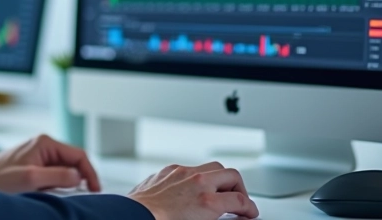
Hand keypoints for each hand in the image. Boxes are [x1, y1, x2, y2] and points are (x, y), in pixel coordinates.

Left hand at [0, 134, 99, 193]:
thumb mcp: (30, 179)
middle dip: (80, 180)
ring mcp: (40, 156)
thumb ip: (57, 176)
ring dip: (67, 184)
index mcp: (45, 143)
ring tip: (63, 197)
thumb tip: (79, 177)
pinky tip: (51, 195)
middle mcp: (44, 146)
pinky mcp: (35, 166)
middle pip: (74, 162)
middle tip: (83, 197)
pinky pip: (54, 175)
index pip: (79, 155)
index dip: (90, 173)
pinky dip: (57, 186)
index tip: (95, 189)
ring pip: (65, 170)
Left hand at [128, 162, 258, 219]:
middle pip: (232, 175)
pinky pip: (188, 169)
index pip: (241, 201)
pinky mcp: (166, 172)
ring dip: (219, 179)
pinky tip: (193, 189)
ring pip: (211, 167)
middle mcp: (196, 182)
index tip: (250, 213)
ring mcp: (180, 174)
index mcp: (207, 201)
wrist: (131, 218)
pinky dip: (197, 177)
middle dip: (239, 188)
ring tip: (219, 192)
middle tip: (239, 201)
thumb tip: (232, 218)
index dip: (251, 209)